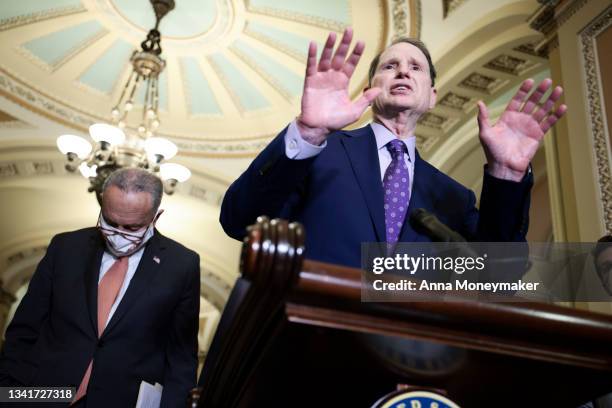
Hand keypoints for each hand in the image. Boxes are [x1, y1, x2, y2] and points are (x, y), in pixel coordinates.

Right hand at [297, 28, 380, 144]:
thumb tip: (377, 89)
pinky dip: (312, 56)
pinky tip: (313, 45)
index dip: (356, 54)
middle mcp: (332, 77)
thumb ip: (365, 100)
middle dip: (344, 44)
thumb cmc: (335, 121)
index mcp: (343, 82)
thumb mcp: (354, 111)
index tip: (362, 43)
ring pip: (326, 59)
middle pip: (339, 57)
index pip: (351, 64)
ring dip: (329, 47)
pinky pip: (311, 66)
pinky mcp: (310, 82)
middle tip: (349, 30)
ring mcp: (321, 78)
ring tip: (333, 34)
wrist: (319, 128)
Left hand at [477, 78, 566, 180]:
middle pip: (532, 102)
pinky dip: (556, 115)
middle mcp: (520, 119)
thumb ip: (483, 118)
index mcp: (508, 117)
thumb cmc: (493, 151)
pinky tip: (563, 107)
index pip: (517, 100)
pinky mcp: (538, 135)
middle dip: (540, 92)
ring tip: (558, 89)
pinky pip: (548, 123)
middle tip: (548, 81)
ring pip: (542, 110)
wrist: (505, 167)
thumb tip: (479, 102)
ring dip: (550, 100)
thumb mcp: (486, 133)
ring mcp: (530, 126)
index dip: (523, 91)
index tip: (530, 81)